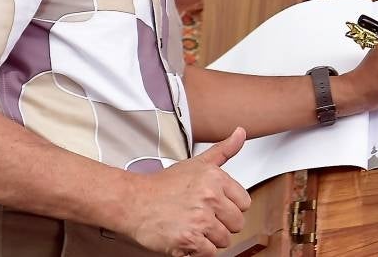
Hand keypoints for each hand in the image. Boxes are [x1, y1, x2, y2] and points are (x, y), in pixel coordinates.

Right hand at [126, 127, 251, 255]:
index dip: (230, 206)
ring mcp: (200, 220)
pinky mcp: (189, 240)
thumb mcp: (197, 163)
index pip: (244, 202)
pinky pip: (209, 253)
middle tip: (202, 217)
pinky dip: (199, 250)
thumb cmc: (163, 185)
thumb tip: (241, 133)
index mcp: (216, 179)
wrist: (133, 202)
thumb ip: (223, 150)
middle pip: (237, 223)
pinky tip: (187, 237)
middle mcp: (210, 198)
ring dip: (210, 238)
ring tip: (193, 226)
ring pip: (224, 239)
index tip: (216, 206)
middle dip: (221, 224)